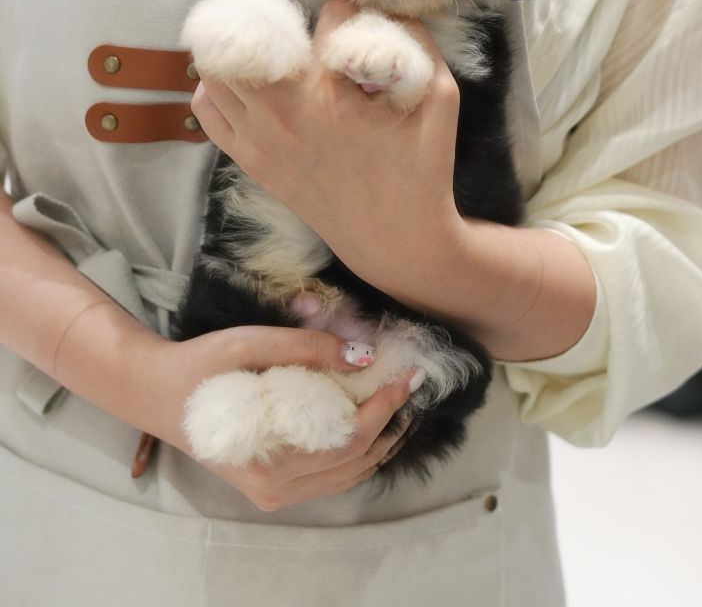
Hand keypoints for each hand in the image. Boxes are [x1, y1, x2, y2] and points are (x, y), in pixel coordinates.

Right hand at [146, 325, 413, 510]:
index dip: (385, 407)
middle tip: (411, 385)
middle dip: (391, 422)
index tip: (408, 375)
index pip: (349, 438)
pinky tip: (367, 422)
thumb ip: (305, 348)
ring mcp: (273, 493)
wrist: (156, 393)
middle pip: (355, 461)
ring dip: (378, 440)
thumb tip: (363, 356)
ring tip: (398, 402)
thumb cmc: (201, 364)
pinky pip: (329, 477)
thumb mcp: (250, 343)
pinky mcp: (271, 488)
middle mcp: (275, 487)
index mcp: (271, 457)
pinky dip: (356, 452)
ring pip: (347, 475)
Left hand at [191, 0, 463, 291]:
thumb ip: (418, 41)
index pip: (326, 16)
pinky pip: (207, 107)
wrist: (394, 240)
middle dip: (275, 16)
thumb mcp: (440, 98)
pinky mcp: (249, 159)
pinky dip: (216, 84)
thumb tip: (389, 6)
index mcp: (332, 93)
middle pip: (249, 31)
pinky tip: (246, 78)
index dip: (346, 9)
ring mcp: (259, 137)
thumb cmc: (421, 169)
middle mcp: (284, 112)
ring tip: (269, 44)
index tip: (358, 22)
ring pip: (216, 65)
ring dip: (240, 44)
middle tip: (300, 23)